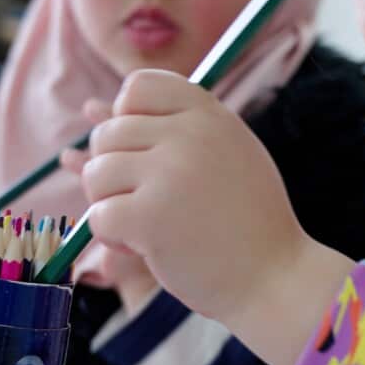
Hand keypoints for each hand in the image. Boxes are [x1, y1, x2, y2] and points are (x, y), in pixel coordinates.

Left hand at [81, 70, 309, 323]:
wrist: (275, 277)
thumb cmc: (246, 219)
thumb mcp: (222, 154)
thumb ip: (166, 128)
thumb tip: (89, 108)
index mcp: (209, 114)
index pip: (138, 87)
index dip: (126, 118)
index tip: (145, 153)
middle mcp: (189, 134)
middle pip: (108, 133)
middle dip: (113, 172)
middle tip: (146, 201)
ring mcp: (168, 173)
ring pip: (96, 173)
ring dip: (109, 204)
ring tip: (146, 224)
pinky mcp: (150, 217)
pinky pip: (98, 215)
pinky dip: (111, 236)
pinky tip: (142, 246)